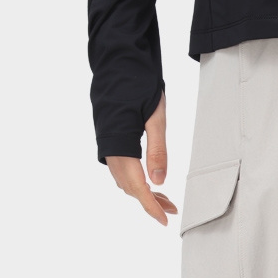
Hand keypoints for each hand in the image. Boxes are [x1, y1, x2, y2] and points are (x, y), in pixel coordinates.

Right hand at [106, 90, 177, 226]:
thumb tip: (159, 181)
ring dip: (143, 191)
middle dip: (150, 201)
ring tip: (165, 198)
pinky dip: (135, 178)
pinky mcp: (109, 137)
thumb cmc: (139, 81)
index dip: (150, 205)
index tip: (164, 220)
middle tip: (172, 209)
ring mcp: (106, 143)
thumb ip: (157, 150)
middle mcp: (108, 147)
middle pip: (129, 186)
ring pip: (124, 178)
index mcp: (120, 143)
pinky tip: (149, 179)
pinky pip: (120, 167)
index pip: (137, 185)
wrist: (117, 57)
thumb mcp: (156, 116)